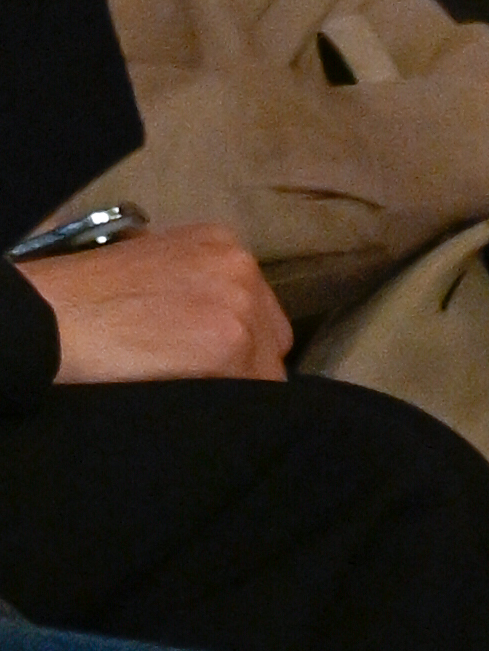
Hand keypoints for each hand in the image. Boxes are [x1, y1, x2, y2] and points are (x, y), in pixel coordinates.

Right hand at [29, 222, 287, 384]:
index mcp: (223, 244)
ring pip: (266, 370)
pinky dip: (229, 407)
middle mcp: (242, 266)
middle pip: (271, 337)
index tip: (214, 362)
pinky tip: (195, 407)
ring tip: (194, 398)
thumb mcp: (155, 267)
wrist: (54, 316)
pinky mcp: (229, 346)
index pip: (257, 308)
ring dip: (236, 389)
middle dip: (246, 364)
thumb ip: (197, 288)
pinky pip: (254, 393)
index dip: (239, 342)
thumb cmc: (88, 296)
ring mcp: (241, 305)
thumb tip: (213, 327)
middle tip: (204, 383)